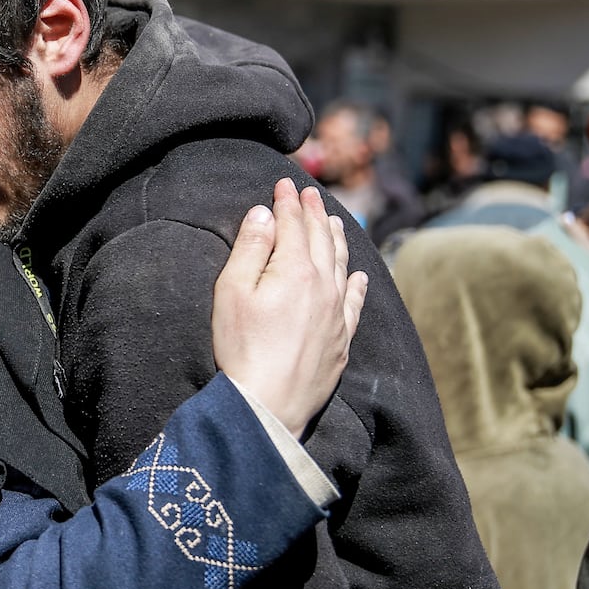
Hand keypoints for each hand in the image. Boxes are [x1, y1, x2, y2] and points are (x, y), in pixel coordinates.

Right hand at [212, 178, 368, 436]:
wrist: (267, 404)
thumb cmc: (241, 347)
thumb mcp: (232, 292)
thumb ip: (250, 248)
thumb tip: (264, 214)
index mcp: (295, 269)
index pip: (293, 224)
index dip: (287, 202)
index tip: (283, 184)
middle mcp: (324, 286)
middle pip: (321, 239)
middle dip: (314, 213)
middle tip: (310, 194)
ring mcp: (337, 314)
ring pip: (341, 265)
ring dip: (337, 239)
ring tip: (335, 222)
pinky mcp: (341, 341)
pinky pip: (355, 302)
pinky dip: (355, 282)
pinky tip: (356, 275)